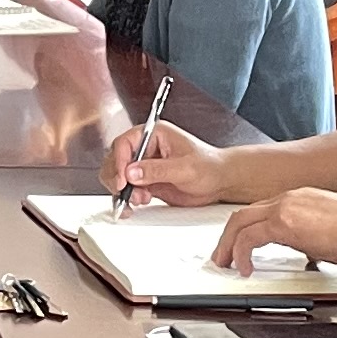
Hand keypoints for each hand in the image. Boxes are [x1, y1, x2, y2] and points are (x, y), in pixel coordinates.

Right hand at [100, 124, 230, 204]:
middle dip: (118, 178)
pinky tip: (138, 203)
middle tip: (127, 192)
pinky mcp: (146, 181)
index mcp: (154, 134)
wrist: (220, 182)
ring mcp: (144, 165)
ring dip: (123, 190)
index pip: (125, 143)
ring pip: (118, 175)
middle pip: (116, 159)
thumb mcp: (185, 168)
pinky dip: (127, 197)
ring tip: (140, 198)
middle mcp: (146, 147)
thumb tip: (131, 172)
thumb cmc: (209, 167)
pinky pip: (128, 188)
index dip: (120, 162)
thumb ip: (157, 170)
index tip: (123, 180)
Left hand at [212, 188, 336, 270]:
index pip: (262, 210)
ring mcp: (284, 208)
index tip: (241, 243)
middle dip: (228, 235)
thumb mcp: (329, 232)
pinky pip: (248, 238)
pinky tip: (243, 268)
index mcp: (298, 198)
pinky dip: (240, 253)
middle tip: (222, 254)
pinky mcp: (283, 223)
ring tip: (224, 263)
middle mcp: (288, 198)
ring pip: (240, 222)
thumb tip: (309, 252)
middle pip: (244, 213)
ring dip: (228, 245)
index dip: (247, 227)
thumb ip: (312, 238)